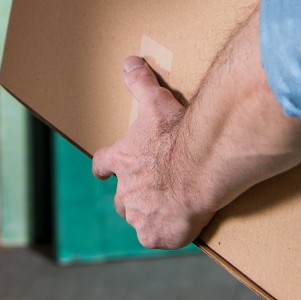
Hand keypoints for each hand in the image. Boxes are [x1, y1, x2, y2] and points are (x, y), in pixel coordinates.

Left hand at [92, 57, 213, 248]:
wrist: (199, 165)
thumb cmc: (177, 133)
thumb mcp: (156, 102)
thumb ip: (140, 83)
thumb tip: (129, 61)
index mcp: (122, 160)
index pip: (103, 164)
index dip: (103, 168)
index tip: (101, 173)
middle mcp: (126, 191)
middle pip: (120, 201)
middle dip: (130, 199)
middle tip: (146, 196)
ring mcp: (141, 216)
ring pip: (138, 220)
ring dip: (148, 217)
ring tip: (166, 213)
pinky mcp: (157, 234)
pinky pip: (158, 238)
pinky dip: (167, 234)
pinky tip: (180, 229)